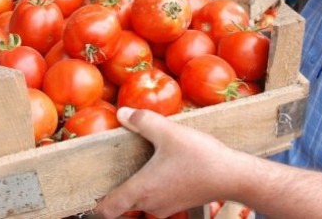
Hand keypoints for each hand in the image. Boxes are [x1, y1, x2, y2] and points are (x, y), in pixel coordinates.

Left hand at [94, 107, 237, 217]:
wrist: (233, 175)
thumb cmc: (200, 156)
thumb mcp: (169, 132)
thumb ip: (143, 121)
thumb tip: (122, 113)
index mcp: (141, 189)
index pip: (108, 209)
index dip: (95, 206)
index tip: (88, 196)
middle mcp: (150, 204)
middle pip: (123, 205)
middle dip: (115, 191)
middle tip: (110, 171)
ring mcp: (166, 207)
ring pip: (141, 202)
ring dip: (136, 188)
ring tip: (137, 165)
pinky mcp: (179, 203)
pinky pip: (157, 199)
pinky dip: (153, 188)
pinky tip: (161, 168)